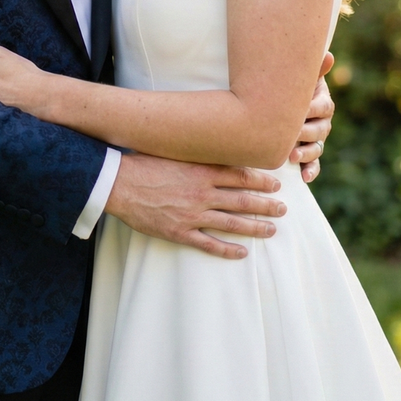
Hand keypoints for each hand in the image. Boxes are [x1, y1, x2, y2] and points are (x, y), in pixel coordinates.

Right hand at [105, 153, 286, 258]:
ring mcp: (192, 215)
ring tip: (271, 230)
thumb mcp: (174, 151)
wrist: (118, 183)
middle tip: (282, 208)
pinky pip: (209, 244)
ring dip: (255, 228)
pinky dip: (227, 250)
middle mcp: (202, 194)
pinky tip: (241, 253)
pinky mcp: (180, 232)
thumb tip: (216, 146)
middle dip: (266, 205)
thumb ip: (196, 153)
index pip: (240, 175)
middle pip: (242, 200)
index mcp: (201, 171)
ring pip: (232, 224)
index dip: (261, 180)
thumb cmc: (143, 163)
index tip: (276, 183)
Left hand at [289, 51, 333, 182]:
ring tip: (292, 156)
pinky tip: (305, 177)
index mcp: (321, 103)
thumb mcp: (298, 78)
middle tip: (291, 135)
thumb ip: (312, 70)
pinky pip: (314, 165)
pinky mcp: (307, 153)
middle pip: (320, 130)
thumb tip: (328, 55)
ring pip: (316, 148)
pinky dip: (311, 171)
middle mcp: (321, 122)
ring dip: (306, 153)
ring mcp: (315, 139)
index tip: (302, 110)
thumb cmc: (287, 87)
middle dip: (306, 133)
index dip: (313, 109)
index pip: (323, 107)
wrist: (274, 102)